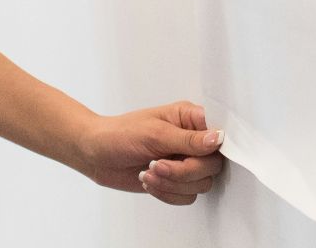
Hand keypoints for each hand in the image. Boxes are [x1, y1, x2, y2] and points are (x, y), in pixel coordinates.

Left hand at [71, 100, 226, 205]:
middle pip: (212, 164)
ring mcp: (184, 162)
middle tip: (158, 165)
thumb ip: (189, 139)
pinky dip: (168, 193)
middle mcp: (191, 140)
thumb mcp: (154, 133)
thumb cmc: (120, 134)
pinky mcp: (176, 181)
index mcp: (189, 119)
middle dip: (184, 171)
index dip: (215, 147)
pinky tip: (149, 181)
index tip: (198, 155)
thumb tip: (218, 138)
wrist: (96, 154)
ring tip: (149, 172)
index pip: (219, 133)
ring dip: (173, 183)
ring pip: (201, 183)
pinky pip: (187, 196)